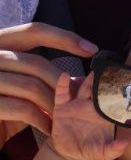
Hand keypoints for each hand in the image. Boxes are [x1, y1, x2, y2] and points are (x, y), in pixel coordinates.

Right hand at [0, 22, 97, 144]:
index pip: (33, 32)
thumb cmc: (5, 108)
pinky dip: (42, 119)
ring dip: (53, 105)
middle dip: (61, 84)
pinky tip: (49, 128)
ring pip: (32, 86)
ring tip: (62, 117)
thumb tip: (84, 78)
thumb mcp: (26, 90)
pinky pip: (23, 108)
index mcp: (0, 46)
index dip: (64, 38)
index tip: (92, 49)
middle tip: (76, 102)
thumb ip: (47, 79)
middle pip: (36, 63)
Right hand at [48, 72, 125, 159]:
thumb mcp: (104, 153)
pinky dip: (63, 85)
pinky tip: (65, 76)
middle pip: (100, 92)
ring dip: (88, 80)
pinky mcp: (62, 108)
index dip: (120, 96)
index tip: (128, 86)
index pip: (114, 104)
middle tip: (114, 71)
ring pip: (83, 89)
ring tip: (94, 71)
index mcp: (104, 117)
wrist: (70, 155)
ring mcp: (77, 106)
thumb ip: (114, 149)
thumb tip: (124, 145)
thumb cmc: (90, 152)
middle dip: (106, 82)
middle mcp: (91, 108)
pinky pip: (62, 94)